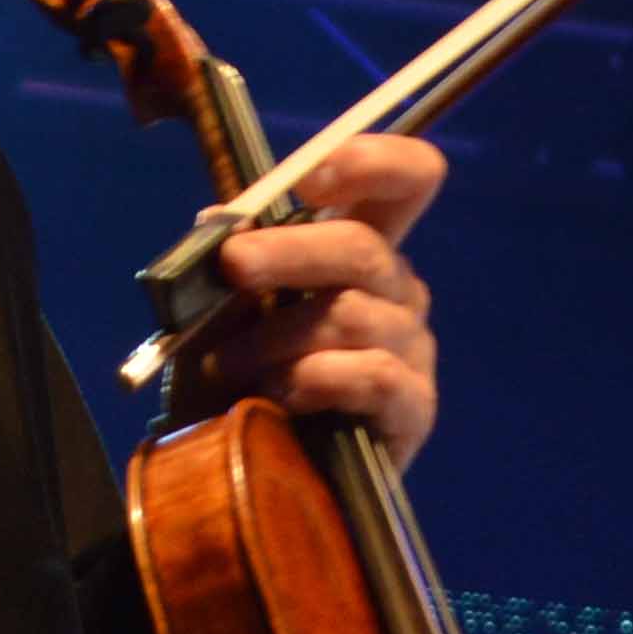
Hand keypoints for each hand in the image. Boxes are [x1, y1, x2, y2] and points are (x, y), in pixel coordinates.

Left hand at [187, 133, 442, 463]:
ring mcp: (412, 348)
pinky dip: (314, 379)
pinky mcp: (413, 407)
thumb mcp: (228, 310)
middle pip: (365, 248)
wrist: (256, 471)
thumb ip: (237, 261)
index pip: (408, 179)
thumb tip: (219, 220)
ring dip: (276, 338)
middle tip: (233, 265)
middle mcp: (397, 291)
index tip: (310, 179)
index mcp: (363, 249)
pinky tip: (278, 396)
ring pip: (352, 315)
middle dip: (290, 251)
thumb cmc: (245, 378)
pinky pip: (372, 374)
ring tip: (230, 365)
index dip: (372, 163)